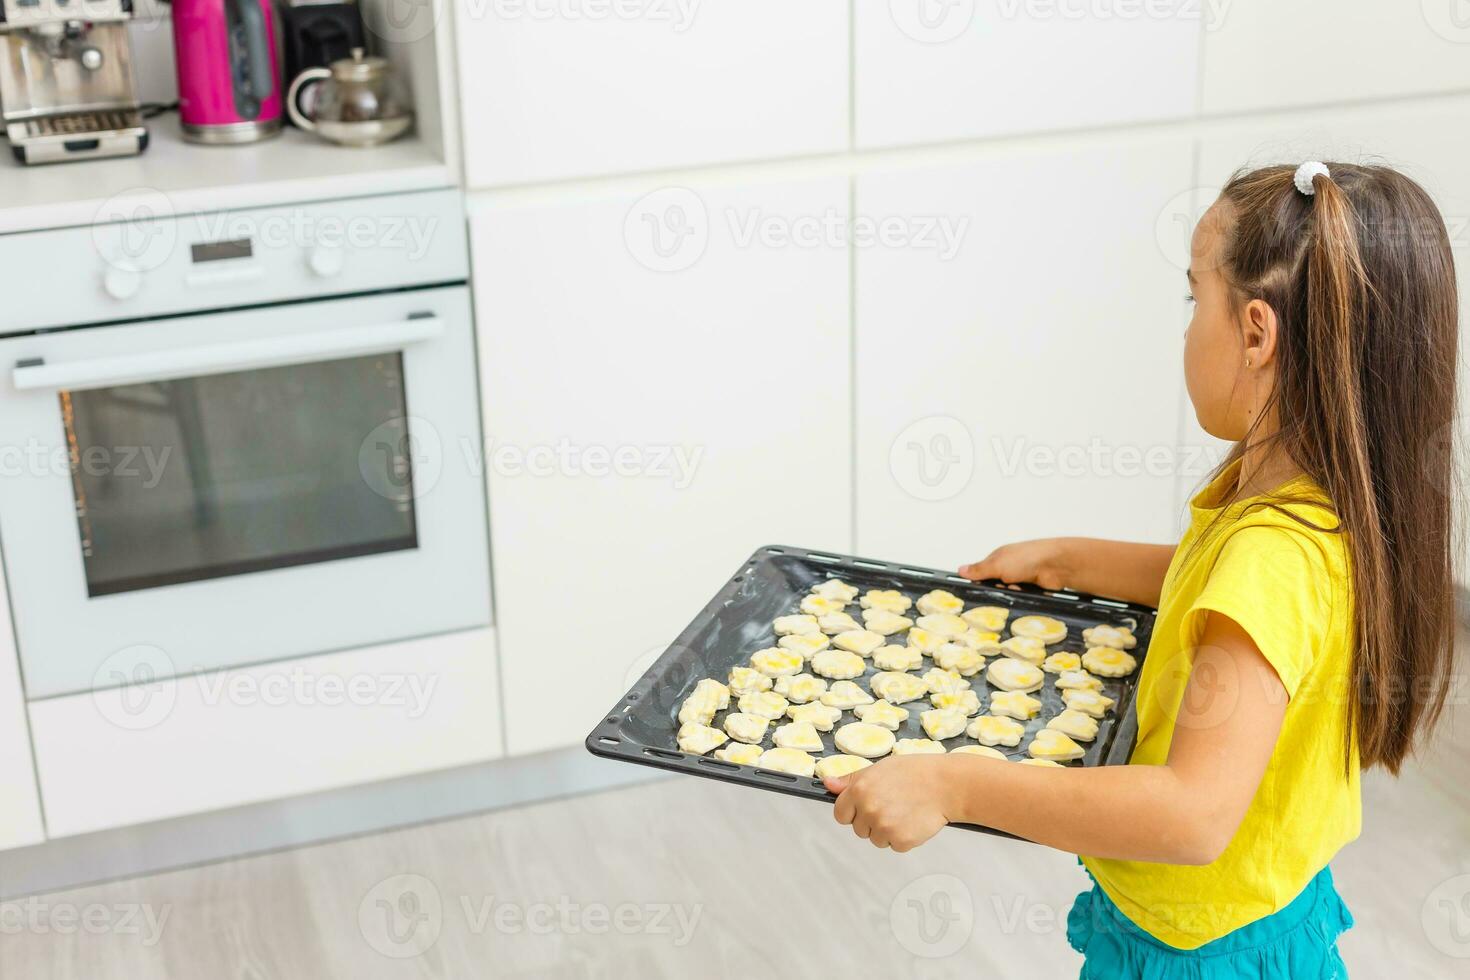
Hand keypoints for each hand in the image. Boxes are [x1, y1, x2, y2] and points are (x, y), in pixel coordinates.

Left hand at [825, 756, 952, 851]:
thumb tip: (828, 784)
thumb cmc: (915, 773)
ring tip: (904, 811)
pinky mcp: (901, 841)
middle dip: (871, 821)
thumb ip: (851, 780)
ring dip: (887, 831)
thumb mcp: (879, 769)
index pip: (840, 813)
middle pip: (858, 829)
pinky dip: (903, 838)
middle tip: (892, 805)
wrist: (946, 785)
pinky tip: (913, 821)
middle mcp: (868, 809)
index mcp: (859, 789)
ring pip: (876, 839)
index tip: (864, 807)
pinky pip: (894, 846)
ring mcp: (884, 827)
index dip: (852, 811)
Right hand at [959, 539, 1072, 589]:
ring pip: (1007, 594)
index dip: (979, 582)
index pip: (981, 574)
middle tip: (1001, 587)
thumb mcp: (997, 564)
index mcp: (998, 558)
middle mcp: (1008, 567)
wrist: (1056, 565)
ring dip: (1010, 594)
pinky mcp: (1031, 589)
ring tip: (1017, 588)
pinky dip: (1021, 597)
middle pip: (994, 587)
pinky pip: (1020, 598)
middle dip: (997, 590)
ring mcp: (1020, 578)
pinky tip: (1025, 592)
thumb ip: (979, 570)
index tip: (977, 590)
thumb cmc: (1026, 558)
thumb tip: (960, 570)